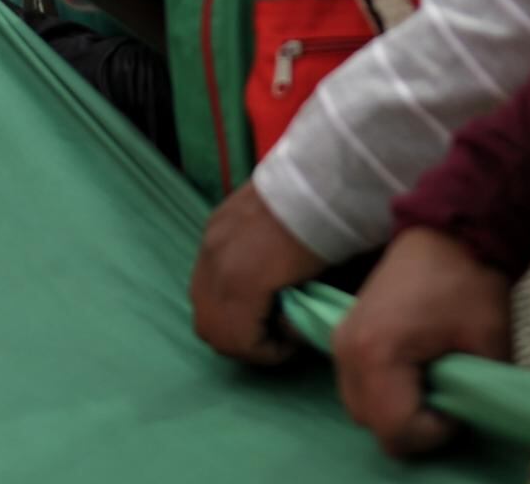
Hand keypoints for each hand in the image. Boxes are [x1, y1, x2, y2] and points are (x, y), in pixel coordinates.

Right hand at [189, 181, 326, 364]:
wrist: (320, 175)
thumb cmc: (329, 231)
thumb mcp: (324, 283)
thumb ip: (302, 316)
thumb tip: (294, 328)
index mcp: (242, 280)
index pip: (234, 340)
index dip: (264, 353)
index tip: (291, 345)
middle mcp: (215, 261)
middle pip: (208, 326)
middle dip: (241, 340)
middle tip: (273, 335)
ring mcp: (209, 240)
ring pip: (200, 300)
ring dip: (229, 315)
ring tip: (263, 308)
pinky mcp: (212, 223)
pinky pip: (205, 271)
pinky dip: (223, 287)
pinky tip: (255, 280)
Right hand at [332, 226, 513, 457]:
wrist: (447, 233)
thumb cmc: (468, 285)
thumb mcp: (488, 346)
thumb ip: (476, 395)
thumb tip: (462, 420)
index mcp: (376, 355)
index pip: (396, 430)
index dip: (436, 432)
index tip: (460, 405)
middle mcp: (347, 353)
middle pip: (373, 424)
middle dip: (413, 425)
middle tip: (446, 400)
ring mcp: (340, 343)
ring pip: (361, 408)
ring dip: (395, 410)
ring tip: (430, 386)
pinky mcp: (345, 336)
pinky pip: (358, 386)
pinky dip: (384, 393)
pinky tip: (414, 373)